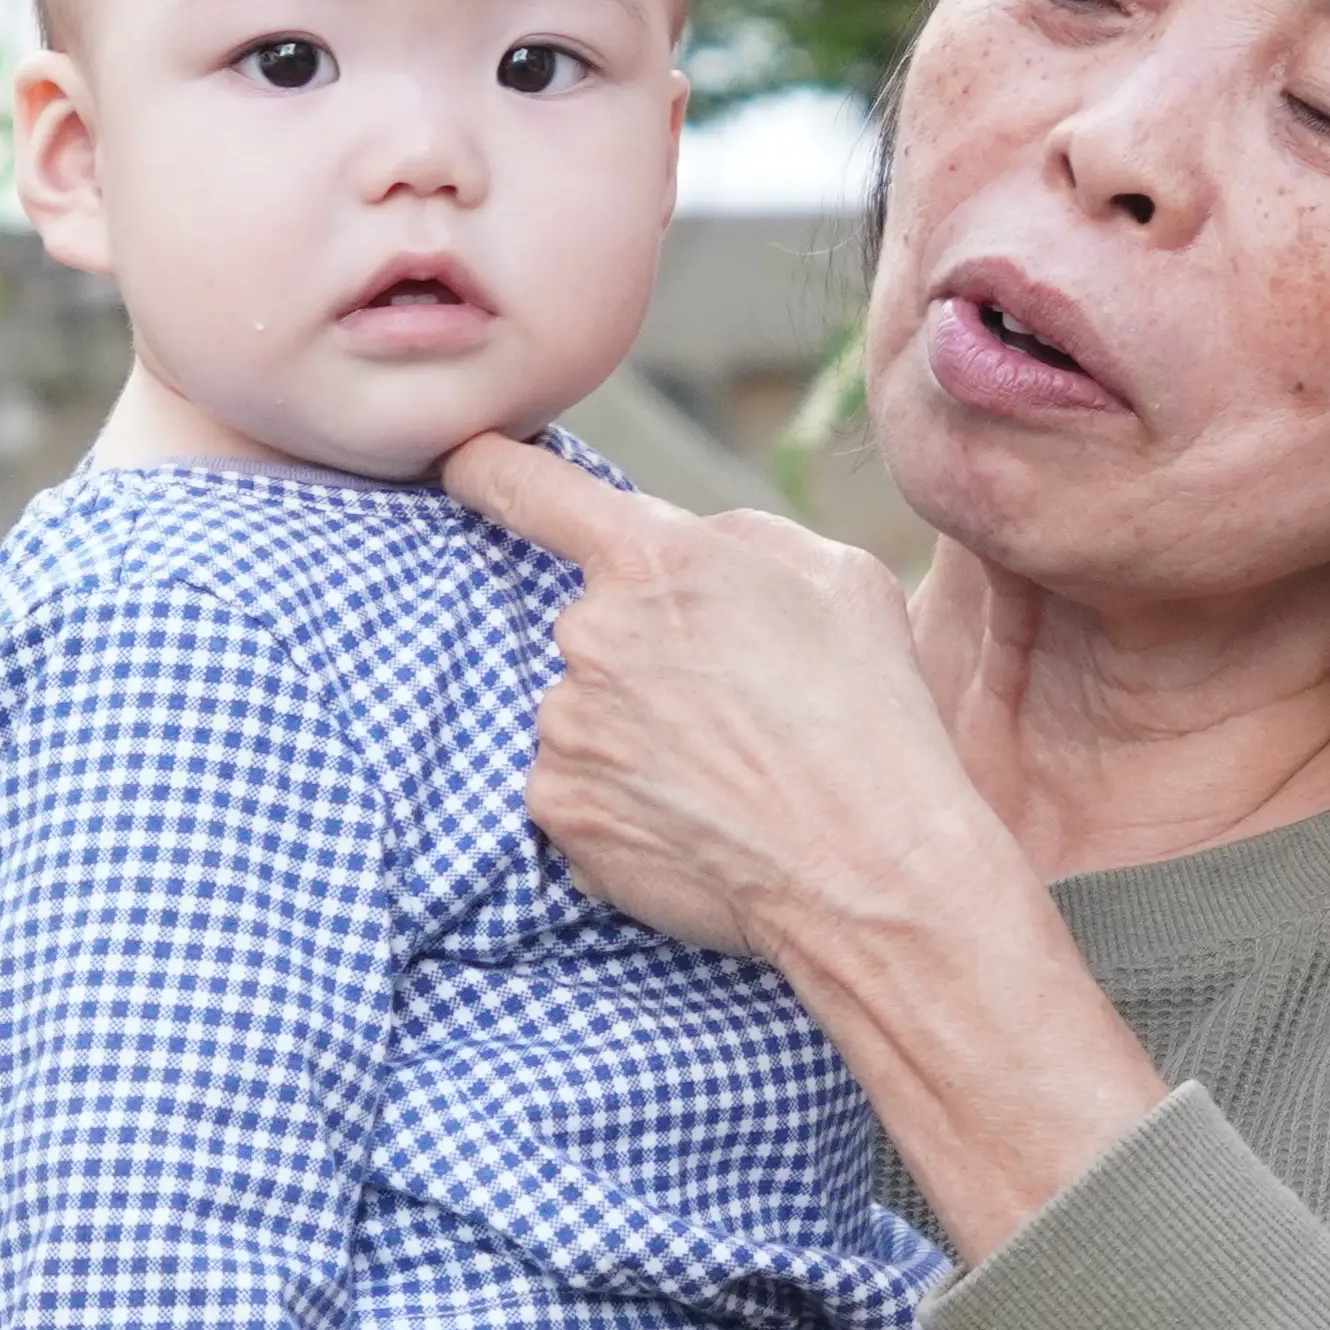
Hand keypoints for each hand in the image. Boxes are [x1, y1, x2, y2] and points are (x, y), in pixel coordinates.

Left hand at [438, 432, 970, 965]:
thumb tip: (690, 547)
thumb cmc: (870, 716)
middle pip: (588, 627)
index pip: (530, 488)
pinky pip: (573, 787)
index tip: (459, 463)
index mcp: (654, 560)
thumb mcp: (837, 577)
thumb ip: (738, 539)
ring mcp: (565, 727)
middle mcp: (590, 634)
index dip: (486, 467)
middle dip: (643, 656)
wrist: (867, 866)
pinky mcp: (557, 810)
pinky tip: (691, 819)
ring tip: (722, 775)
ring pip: (581, 712)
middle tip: (730, 709)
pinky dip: (619, 801)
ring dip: (630, 733)